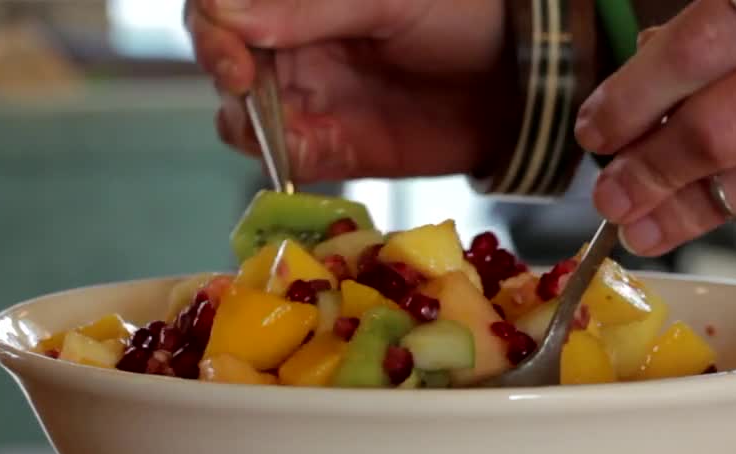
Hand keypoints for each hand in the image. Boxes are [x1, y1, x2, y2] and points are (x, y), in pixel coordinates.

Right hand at [186, 0, 513, 182]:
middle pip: (221, 58)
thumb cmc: (464, 13)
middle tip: (245, 84)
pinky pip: (282, 156)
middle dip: (223, 70)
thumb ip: (309, 8)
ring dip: (246, 120)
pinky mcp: (329, 148)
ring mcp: (306, 98)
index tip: (234, 53)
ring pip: (239, 113)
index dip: (213, 29)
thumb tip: (227, 15)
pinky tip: (301, 149)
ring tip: (285, 122)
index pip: (220, 6)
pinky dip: (279, 156)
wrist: (522, 79)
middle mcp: (291, 44)